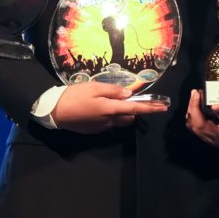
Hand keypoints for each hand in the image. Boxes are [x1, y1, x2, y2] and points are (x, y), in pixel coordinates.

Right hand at [52, 81, 167, 133]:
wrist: (55, 111)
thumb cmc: (74, 96)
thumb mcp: (93, 87)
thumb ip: (112, 91)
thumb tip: (129, 94)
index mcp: (110, 108)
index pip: (136, 109)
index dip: (150, 108)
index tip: (163, 107)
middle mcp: (108, 121)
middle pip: (129, 116)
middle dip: (133, 109)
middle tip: (130, 98)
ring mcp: (101, 127)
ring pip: (119, 121)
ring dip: (122, 113)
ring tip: (113, 101)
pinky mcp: (94, 130)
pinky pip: (108, 123)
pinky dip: (109, 116)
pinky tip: (98, 107)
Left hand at [185, 89, 218, 153]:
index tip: (216, 105)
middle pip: (204, 127)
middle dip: (197, 110)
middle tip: (197, 93)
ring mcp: (211, 139)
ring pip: (196, 127)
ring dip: (192, 111)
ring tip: (194, 95)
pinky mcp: (205, 137)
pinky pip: (193, 127)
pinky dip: (190, 115)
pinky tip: (192, 103)